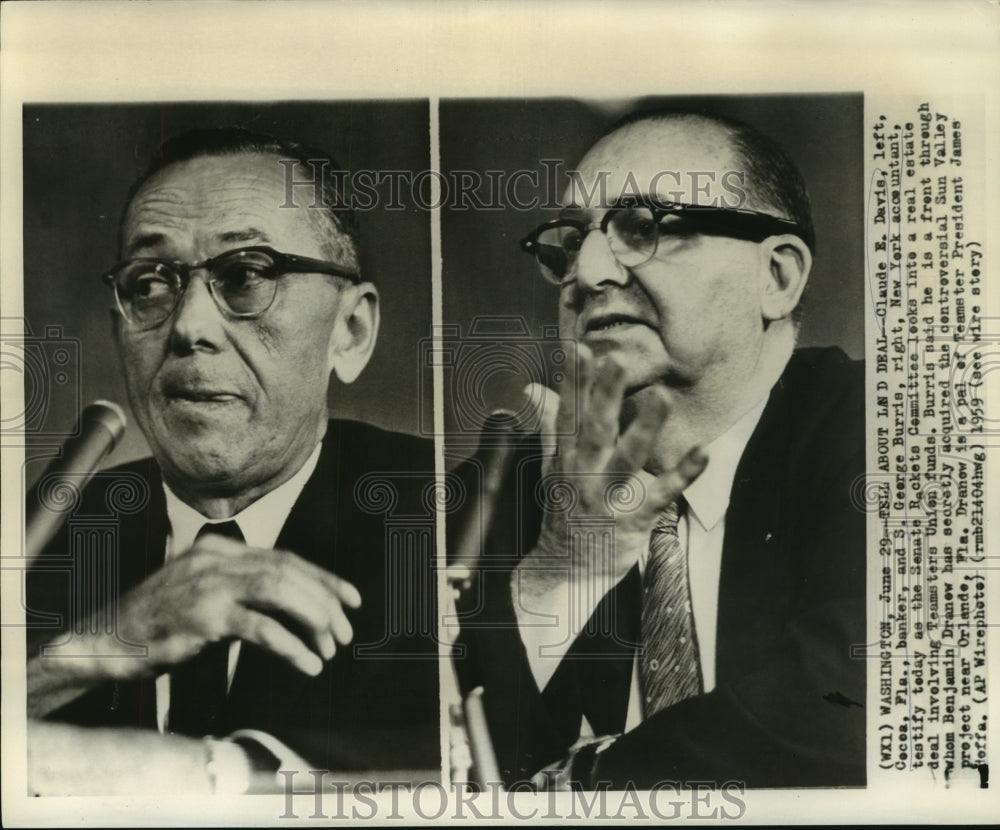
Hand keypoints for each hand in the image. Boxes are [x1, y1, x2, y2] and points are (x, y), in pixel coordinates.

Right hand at [113, 533, 361, 674]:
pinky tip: (307, 664)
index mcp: (220, 551)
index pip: (287, 558)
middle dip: (325, 603)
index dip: (325, 578)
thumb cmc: (156, 623)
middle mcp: (217, 559)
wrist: (105, 641)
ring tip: (330, 649)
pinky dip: (291, 646)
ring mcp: (210, 586)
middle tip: (345, 633)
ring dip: (314, 621)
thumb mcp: (201, 593)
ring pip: (281, 592)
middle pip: (290, 572)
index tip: (352, 599)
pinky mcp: (204, 617)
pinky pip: (262, 628)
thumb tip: (294, 602)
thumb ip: (240, 588)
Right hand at [522, 344, 706, 587]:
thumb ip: (549, 423)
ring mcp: (607, 497)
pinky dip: (683, 474)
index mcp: (566, 457)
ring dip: (644, 428)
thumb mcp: (551, 466)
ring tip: (661, 397)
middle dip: (605, 395)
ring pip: (626, 459)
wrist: (566, 570)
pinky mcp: (633, 519)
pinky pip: (661, 494)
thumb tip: (533, 388)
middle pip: (595, 430)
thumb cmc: (565, 511)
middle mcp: (583, 474)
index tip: (579, 348)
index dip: (573, 381)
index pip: (568, 413)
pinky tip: (703, 452)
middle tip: (616, 360)